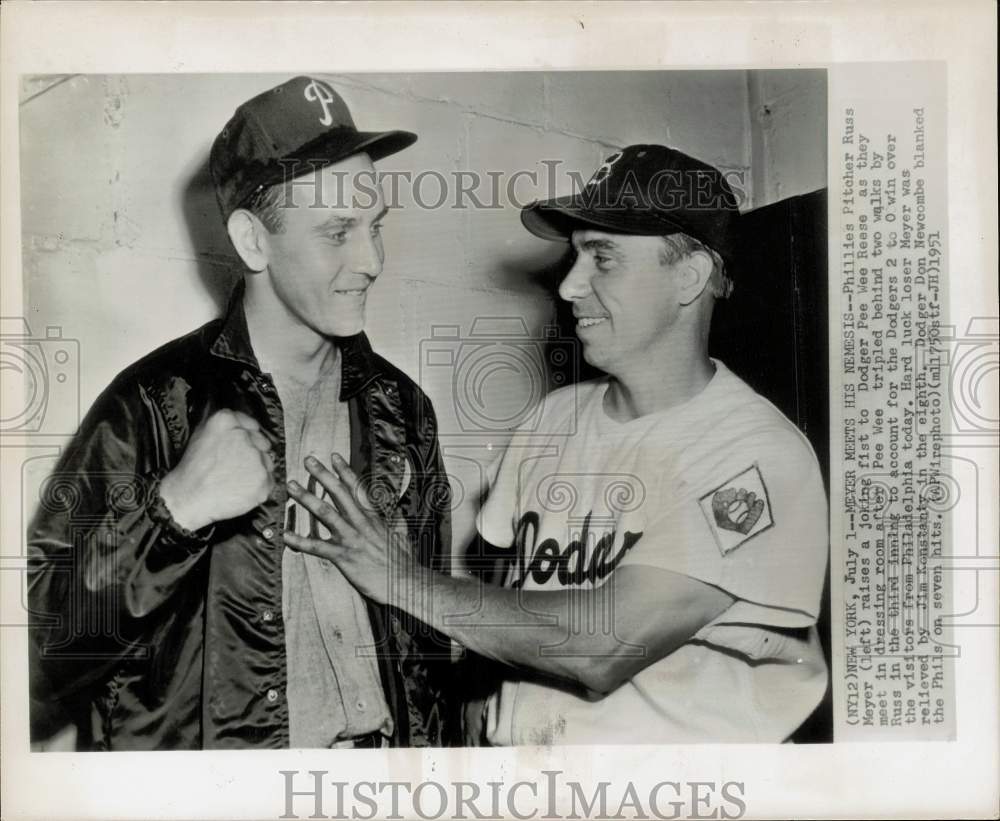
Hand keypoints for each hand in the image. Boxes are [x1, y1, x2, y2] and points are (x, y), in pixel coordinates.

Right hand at [159, 409, 274, 531]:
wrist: (188, 497)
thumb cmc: (192, 471)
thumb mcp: (200, 435)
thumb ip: (225, 427)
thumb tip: (243, 427)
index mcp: (226, 421)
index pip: (252, 424)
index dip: (250, 437)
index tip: (246, 445)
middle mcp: (243, 436)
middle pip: (263, 443)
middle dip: (254, 453)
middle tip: (236, 466)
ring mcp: (255, 458)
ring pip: (267, 462)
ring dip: (257, 470)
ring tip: (235, 480)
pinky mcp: (262, 479)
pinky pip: (269, 481)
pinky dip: (259, 486)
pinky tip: (240, 489)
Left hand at [283, 453, 416, 603]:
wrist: (405, 581)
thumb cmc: (403, 561)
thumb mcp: (402, 534)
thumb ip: (396, 520)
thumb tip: (396, 510)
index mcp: (373, 517)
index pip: (357, 488)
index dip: (344, 471)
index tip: (334, 457)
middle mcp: (360, 523)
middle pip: (339, 492)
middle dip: (323, 474)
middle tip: (308, 460)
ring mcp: (351, 538)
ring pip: (325, 513)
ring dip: (307, 497)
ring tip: (291, 486)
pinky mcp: (344, 557)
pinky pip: (318, 547)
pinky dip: (300, 541)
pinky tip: (286, 536)